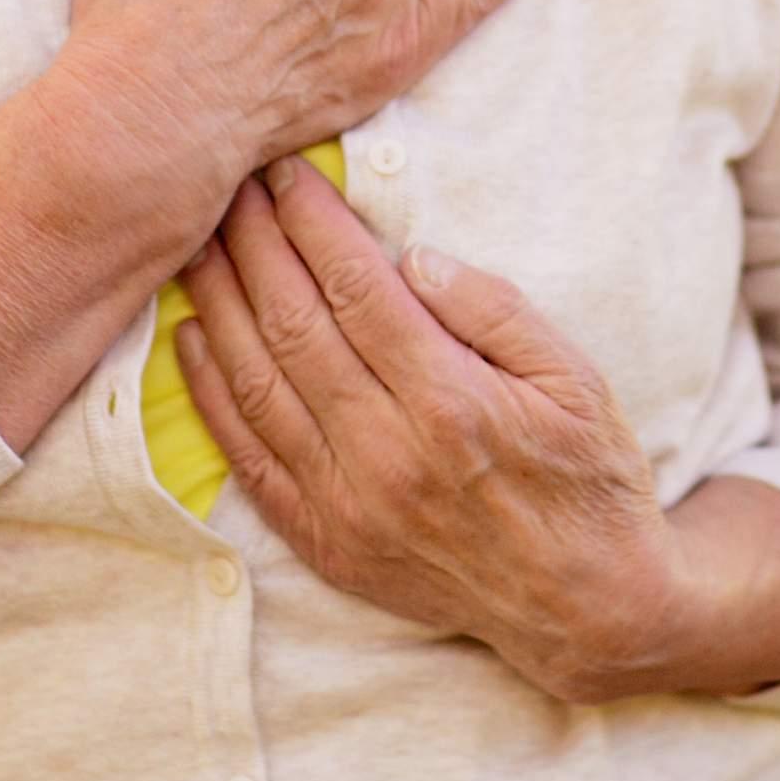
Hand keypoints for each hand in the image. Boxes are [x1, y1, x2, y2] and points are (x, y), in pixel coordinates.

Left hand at [174, 156, 685, 705]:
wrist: (585, 606)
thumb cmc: (587, 478)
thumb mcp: (576, 379)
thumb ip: (495, 311)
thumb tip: (413, 257)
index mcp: (453, 401)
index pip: (357, 288)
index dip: (313, 223)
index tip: (288, 174)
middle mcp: (388, 452)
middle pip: (296, 325)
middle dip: (256, 245)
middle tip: (232, 187)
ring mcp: (349, 503)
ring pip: (258, 384)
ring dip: (220, 306)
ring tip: (199, 245)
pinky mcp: (326, 541)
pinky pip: (248, 458)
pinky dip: (211, 394)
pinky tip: (192, 339)